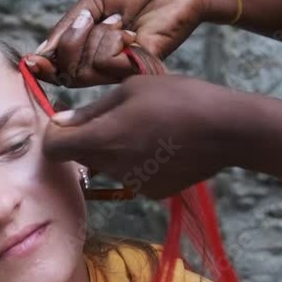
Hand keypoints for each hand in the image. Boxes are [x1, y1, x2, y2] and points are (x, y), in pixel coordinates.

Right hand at [25, 0, 232, 87]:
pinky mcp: (137, 70)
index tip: (30, 61)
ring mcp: (121, 71)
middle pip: (67, 73)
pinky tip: (131, 30)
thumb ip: (68, 26)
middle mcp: (104, 66)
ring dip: (97, 36)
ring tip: (120, 21)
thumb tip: (41, 53)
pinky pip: (106, 62)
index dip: (44, 68)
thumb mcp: (93, 0)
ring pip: (85, 69)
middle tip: (91, 18)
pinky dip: (113, 39)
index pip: (60, 70)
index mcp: (91, 50)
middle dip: (71, 43)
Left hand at [41, 74, 250, 198]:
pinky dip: (136, 162)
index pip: (54, 148)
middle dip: (82, 140)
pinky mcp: (152, 192)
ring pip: (106, 166)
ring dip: (112, 150)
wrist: (227, 129)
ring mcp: (133, 183)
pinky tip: (160, 145)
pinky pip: (131, 175)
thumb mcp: (131, 89)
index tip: (66, 122)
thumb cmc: (179, 97)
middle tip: (107, 118)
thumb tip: (60, 120)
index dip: (55, 135)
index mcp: (102, 138)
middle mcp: (113, 167)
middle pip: (78, 158)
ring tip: (144, 128)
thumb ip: (91, 110)